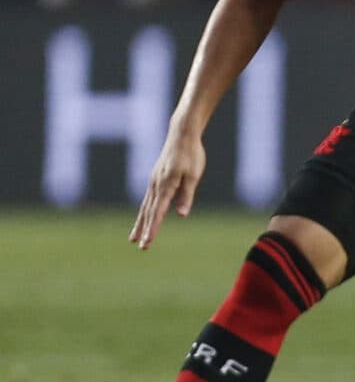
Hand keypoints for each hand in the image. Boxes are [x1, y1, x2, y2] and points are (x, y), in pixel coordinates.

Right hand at [132, 123, 206, 248]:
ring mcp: (154, 181)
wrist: (181, 135)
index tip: (146, 243)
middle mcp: (156, 185)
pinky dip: (144, 211)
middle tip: (140, 246)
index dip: (152, 230)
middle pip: (148, 213)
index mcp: (165, 186)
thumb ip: (187, 195)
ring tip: (133, 237)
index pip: (157, 213)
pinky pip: (148, 199)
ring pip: (145, 207)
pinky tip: (144, 217)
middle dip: (144, 230)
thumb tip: (181, 214)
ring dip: (140, 223)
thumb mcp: (193, 175)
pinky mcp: (156, 178)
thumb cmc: (191, 155)